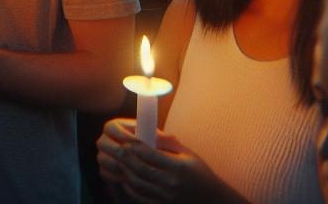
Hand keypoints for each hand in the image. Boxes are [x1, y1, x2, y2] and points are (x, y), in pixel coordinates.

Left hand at [97, 119, 229, 203]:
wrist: (212, 199)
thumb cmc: (200, 173)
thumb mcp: (188, 154)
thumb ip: (168, 144)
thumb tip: (149, 131)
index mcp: (176, 167)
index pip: (148, 153)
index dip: (133, 145)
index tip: (125, 138)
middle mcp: (169, 183)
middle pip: (139, 168)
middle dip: (125, 157)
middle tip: (116, 147)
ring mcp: (165, 196)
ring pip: (136, 183)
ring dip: (124, 171)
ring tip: (118, 161)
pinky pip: (140, 196)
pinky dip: (129, 186)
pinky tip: (125, 178)